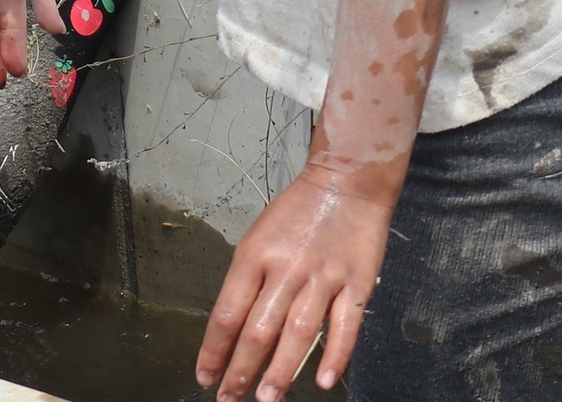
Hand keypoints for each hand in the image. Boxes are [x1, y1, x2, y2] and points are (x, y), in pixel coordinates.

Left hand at [198, 158, 395, 399]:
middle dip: (240, 370)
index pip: (226, 313)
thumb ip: (248, 280)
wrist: (345, 181)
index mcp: (253, 256)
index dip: (213, 350)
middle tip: (230, 398)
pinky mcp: (356, 283)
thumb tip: (233, 328)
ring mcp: (322, 277)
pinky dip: (335, 356)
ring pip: (298, 333)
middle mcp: (285, 269)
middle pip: (258, 329)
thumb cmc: (296, 212)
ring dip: (281, 371)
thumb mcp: (257, 237)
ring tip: (266, 399)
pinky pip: (344, 326)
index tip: (205, 376)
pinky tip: (324, 381)